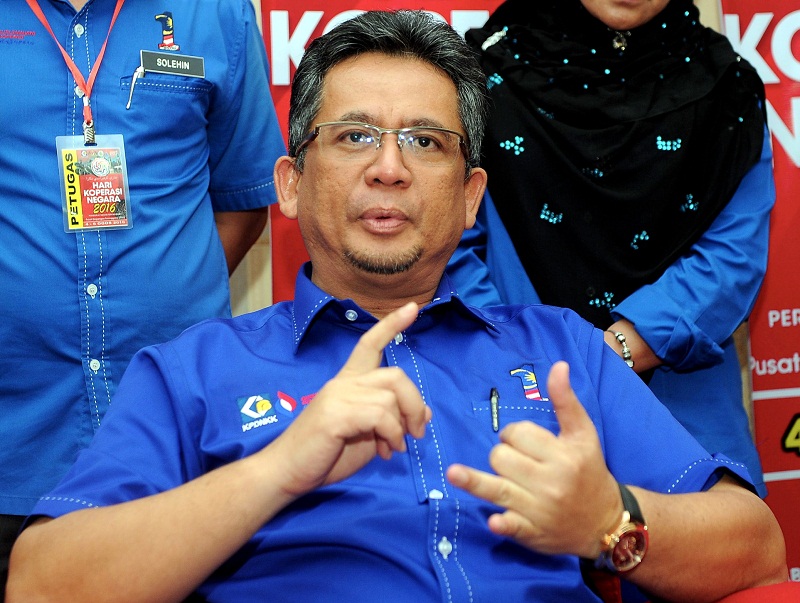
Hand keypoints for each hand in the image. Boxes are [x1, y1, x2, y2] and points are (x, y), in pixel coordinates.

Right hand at [269, 302, 430, 499]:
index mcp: (348, 383)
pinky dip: (391, 435)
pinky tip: (385, 451)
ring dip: (401, 427)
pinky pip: (380, 415)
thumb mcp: (369, 436)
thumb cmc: (325, 456)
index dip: (391, 325)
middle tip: (417, 433)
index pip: (369, 344)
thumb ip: (393, 421)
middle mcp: (343, 383)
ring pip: (390, 397)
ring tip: (393, 448)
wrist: (287, 473)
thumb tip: (425, 412)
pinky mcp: (335, 413)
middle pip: (395, 375)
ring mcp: (337, 395)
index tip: (413, 308)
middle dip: (415, 404)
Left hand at [446, 361, 619, 557]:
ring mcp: (540, 510)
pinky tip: (494, 521)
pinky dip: (503, 524)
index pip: (519, 434)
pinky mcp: (532, 533)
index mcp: (563, 455)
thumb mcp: (583, 434)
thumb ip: (566, 401)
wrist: (604, 522)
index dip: (515, 435)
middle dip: (501, 456)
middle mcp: (551, 482)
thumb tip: (558, 365)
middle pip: (502, 459)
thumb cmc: (589, 470)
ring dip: (474, 481)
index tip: (524, 443)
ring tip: (453, 474)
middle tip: (515, 463)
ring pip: (498, 488)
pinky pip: (513, 527)